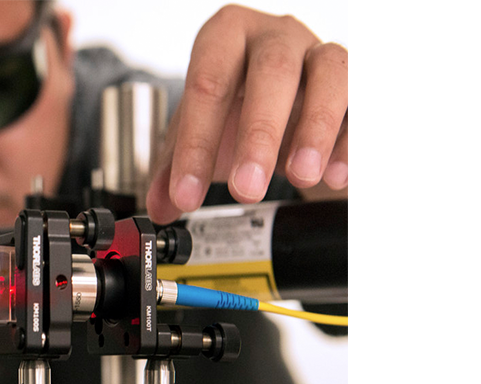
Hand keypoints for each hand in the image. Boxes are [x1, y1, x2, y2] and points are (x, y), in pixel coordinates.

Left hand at [147, 5, 347, 223]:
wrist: (289, 105)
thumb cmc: (240, 111)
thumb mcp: (202, 136)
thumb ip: (175, 171)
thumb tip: (158, 207)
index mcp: (225, 38)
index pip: (207, 84)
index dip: (196, 142)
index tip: (186, 194)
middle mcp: (276, 36)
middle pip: (272, 71)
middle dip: (258, 134)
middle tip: (247, 188)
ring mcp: (322, 52)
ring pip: (330, 74)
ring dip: (316, 128)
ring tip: (300, 176)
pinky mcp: (361, 78)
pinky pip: (366, 99)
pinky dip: (352, 141)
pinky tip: (336, 176)